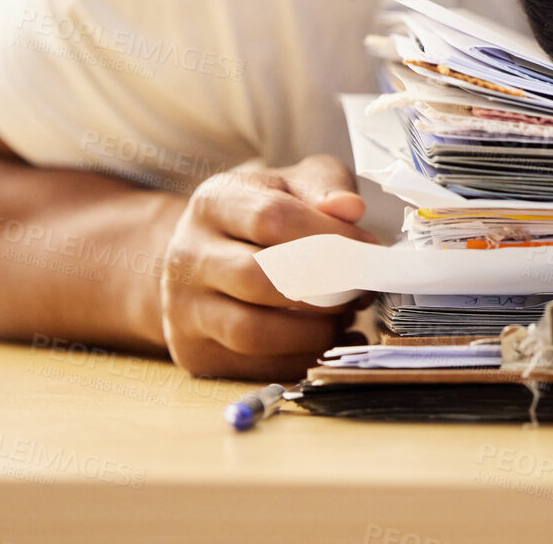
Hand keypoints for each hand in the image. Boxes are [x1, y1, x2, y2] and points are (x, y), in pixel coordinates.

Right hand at [159, 154, 376, 379]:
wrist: (202, 259)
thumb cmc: (259, 216)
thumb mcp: (291, 185)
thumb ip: (325, 186)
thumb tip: (351, 209)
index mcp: (213, 204)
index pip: (270, 218)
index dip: (328, 236)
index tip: (367, 250)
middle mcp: (188, 257)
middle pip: (257, 278)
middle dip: (324, 288)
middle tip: (361, 289)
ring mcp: (185, 311)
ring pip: (251, 332)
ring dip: (313, 330)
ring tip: (344, 316)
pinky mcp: (197, 354)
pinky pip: (255, 369)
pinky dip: (303, 359)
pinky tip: (330, 340)